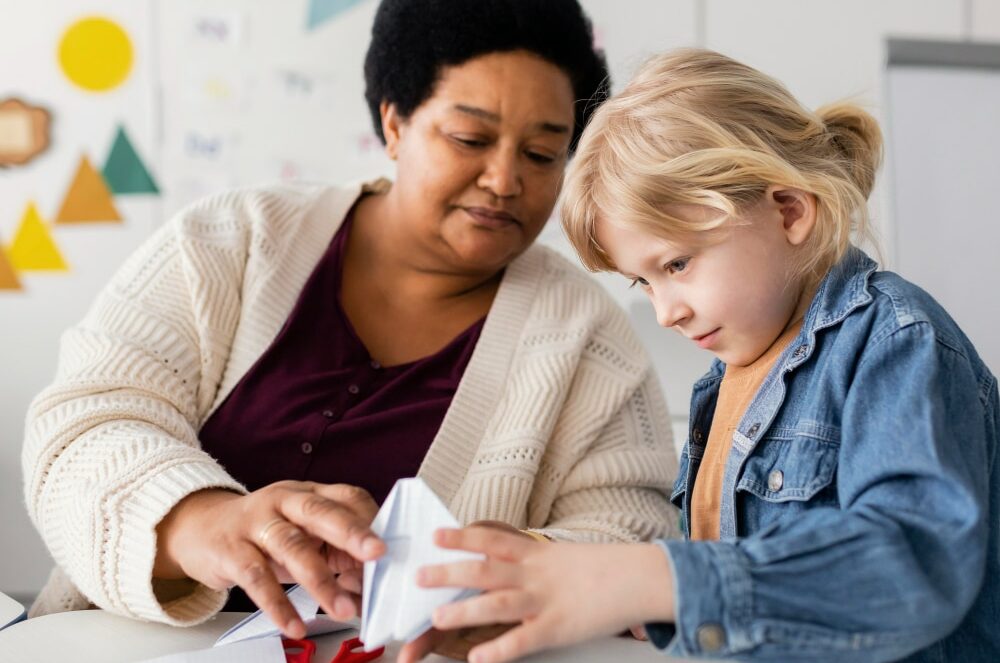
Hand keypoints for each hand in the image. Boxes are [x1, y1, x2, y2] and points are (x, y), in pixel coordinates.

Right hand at [154, 481, 384, 637]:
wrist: (200, 528)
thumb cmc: (263, 533)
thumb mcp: (301, 530)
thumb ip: (335, 550)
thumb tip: (374, 583)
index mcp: (309, 492)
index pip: (347, 498)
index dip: (371, 521)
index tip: (392, 547)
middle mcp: (284, 500)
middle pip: (321, 511)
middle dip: (352, 532)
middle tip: (379, 555)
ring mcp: (256, 523)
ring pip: (291, 547)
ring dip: (320, 580)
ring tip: (344, 610)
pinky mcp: (231, 550)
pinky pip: (256, 578)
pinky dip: (278, 605)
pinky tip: (295, 625)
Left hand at [403, 528, 674, 662]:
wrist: (640, 576)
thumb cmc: (604, 568)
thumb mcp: (563, 558)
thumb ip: (536, 563)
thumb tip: (510, 566)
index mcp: (537, 555)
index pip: (493, 540)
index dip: (463, 537)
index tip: (436, 535)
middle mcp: (535, 574)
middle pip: (485, 570)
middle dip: (450, 572)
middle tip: (420, 575)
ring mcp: (546, 600)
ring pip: (498, 604)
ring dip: (465, 610)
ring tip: (438, 617)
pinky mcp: (559, 627)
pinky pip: (524, 640)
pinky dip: (500, 650)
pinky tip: (479, 658)